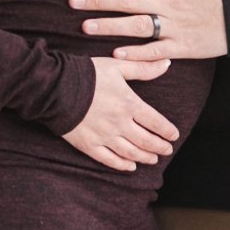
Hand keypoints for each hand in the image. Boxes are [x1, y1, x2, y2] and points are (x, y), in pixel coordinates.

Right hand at [62, 56, 179, 171]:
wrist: (55, 87)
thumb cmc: (87, 73)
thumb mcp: (118, 66)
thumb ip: (143, 68)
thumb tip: (166, 63)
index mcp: (129, 104)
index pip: (156, 122)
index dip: (167, 131)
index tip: (174, 135)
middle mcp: (120, 124)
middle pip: (146, 141)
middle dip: (160, 147)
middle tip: (167, 150)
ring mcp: (104, 136)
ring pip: (131, 152)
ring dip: (144, 157)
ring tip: (152, 159)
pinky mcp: (89, 145)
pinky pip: (109, 159)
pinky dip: (122, 165)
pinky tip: (130, 166)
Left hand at [72, 0, 228, 61]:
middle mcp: (168, 3)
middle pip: (126, 0)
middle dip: (98, 0)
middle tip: (72, 1)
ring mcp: (174, 25)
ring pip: (136, 26)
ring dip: (109, 26)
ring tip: (85, 26)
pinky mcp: (182, 46)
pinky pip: (155, 50)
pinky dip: (136, 52)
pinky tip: (116, 53)